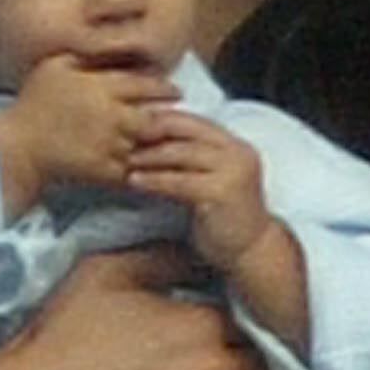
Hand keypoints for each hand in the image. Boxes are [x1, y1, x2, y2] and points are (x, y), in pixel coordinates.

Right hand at [0, 54, 175, 208]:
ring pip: (147, 145)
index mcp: (102, 87)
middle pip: (155, 118)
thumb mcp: (54, 65)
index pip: (148, 85)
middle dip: (165, 119)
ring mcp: (110, 145)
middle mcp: (112, 115)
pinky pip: (133, 169)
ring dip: (154, 144)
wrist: (18, 147)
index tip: (174, 92)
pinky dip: (141, 167)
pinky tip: (142, 164)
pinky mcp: (105, 170)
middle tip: (171, 118)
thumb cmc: (33, 103)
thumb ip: (85, 52)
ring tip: (160, 142)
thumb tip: (113, 41)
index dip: (165, 88)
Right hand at [0, 243, 293, 369]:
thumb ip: (162, 257)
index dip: (256, 315)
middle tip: (273, 359)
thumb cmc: (62, 338)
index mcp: (201, 323)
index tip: (253, 315)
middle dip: (277, 361)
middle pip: (276, 365)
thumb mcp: (104, 273)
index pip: (255, 315)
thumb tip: (202, 249)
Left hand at [123, 107, 270, 270]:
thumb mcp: (209, 178)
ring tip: (124, 160)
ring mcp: (232, 172)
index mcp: (235, 145)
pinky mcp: (221, 194)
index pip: (192, 119)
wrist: (249, 251)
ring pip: (180, 153)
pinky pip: (178, 181)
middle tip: (120, 138)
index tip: (130, 122)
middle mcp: (238, 153)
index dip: (159, 118)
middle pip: (185, 131)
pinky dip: (153, 179)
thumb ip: (191, 158)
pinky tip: (133, 181)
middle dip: (150, 132)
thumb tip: (148, 140)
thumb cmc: (222, 217)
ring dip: (148, 156)